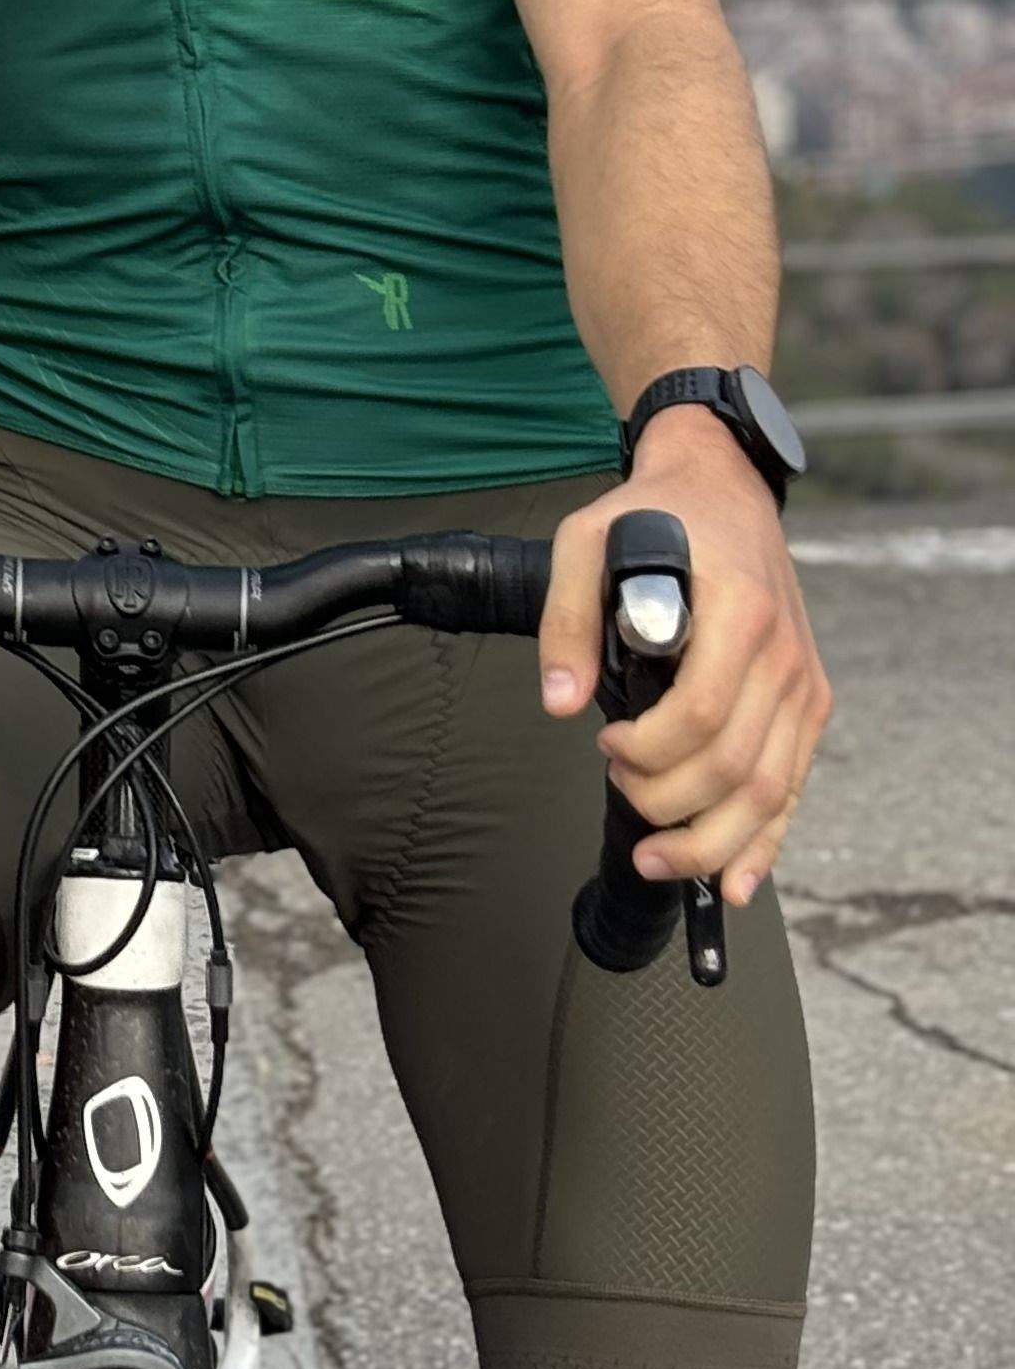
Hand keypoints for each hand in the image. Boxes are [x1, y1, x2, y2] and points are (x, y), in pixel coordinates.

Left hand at [539, 409, 832, 906]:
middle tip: (617, 785)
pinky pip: (794, 787)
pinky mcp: (809, 704)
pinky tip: (732, 880)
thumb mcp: (586, 539)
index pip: (703, 711)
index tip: (605, 744)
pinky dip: (765, 842)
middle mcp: (784, 654)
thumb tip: (559, 703)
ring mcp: (803, 683)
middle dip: (668, 801)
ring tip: (655, 856)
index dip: (649, 749)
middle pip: (735, 765)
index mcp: (740, 609)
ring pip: (769, 792)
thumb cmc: (653, 513)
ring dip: (710, 840)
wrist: (722, 489)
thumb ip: (566, 617)